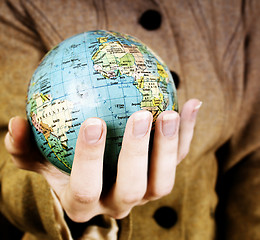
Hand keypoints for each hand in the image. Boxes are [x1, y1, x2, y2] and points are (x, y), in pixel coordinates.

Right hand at [5, 99, 200, 221]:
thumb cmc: (63, 166)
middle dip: (136, 153)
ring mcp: (145, 193)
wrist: (95, 177)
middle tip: (141, 114)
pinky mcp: (163, 177)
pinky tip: (191, 103)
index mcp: (85, 201)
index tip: (93, 122)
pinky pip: (179, 157)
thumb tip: (14, 124)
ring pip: (163, 179)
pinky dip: (187, 132)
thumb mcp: (40, 159)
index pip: (85, 187)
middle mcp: (118, 202)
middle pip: (132, 188)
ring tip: (171, 111)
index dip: (89, 159)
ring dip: (168, 146)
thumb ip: (25, 147)